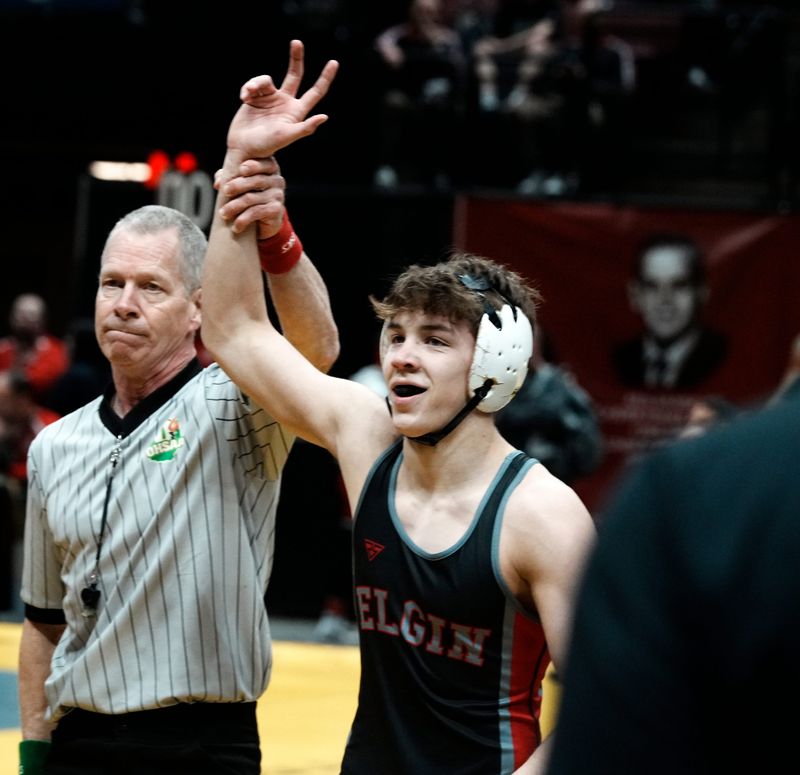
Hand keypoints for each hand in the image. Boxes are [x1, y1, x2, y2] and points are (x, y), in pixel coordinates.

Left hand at [215, 157, 285, 235]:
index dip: (253, 165)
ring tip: (223, 214)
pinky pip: (256, 212)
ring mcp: (278, 195)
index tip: (241, 169)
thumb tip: (218, 182)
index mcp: (269, 168)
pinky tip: (235, 227)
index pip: (263, 163)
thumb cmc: (250, 197)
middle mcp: (277, 180)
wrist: (263, 223)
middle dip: (237, 185)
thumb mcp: (240, 184)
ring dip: (234, 206)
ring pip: (252, 198)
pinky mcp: (276, 210)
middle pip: (256, 180)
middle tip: (224, 192)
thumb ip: (229, 176)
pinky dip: (243, 220)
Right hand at [227, 39, 338, 160]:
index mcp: (297, 112)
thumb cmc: (266, 146)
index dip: (325, 78)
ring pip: (267, 79)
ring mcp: (270, 98)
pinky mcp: (255, 97)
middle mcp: (285, 102)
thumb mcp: (287, 136)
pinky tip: (244, 98)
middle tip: (297, 42)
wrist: (243, 147)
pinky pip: (253, 83)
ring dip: (256, 83)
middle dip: (296, 58)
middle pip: (295, 75)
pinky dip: (248, 88)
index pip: (316, 92)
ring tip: (248, 94)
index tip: (334, 62)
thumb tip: (325, 116)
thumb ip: (305, 127)